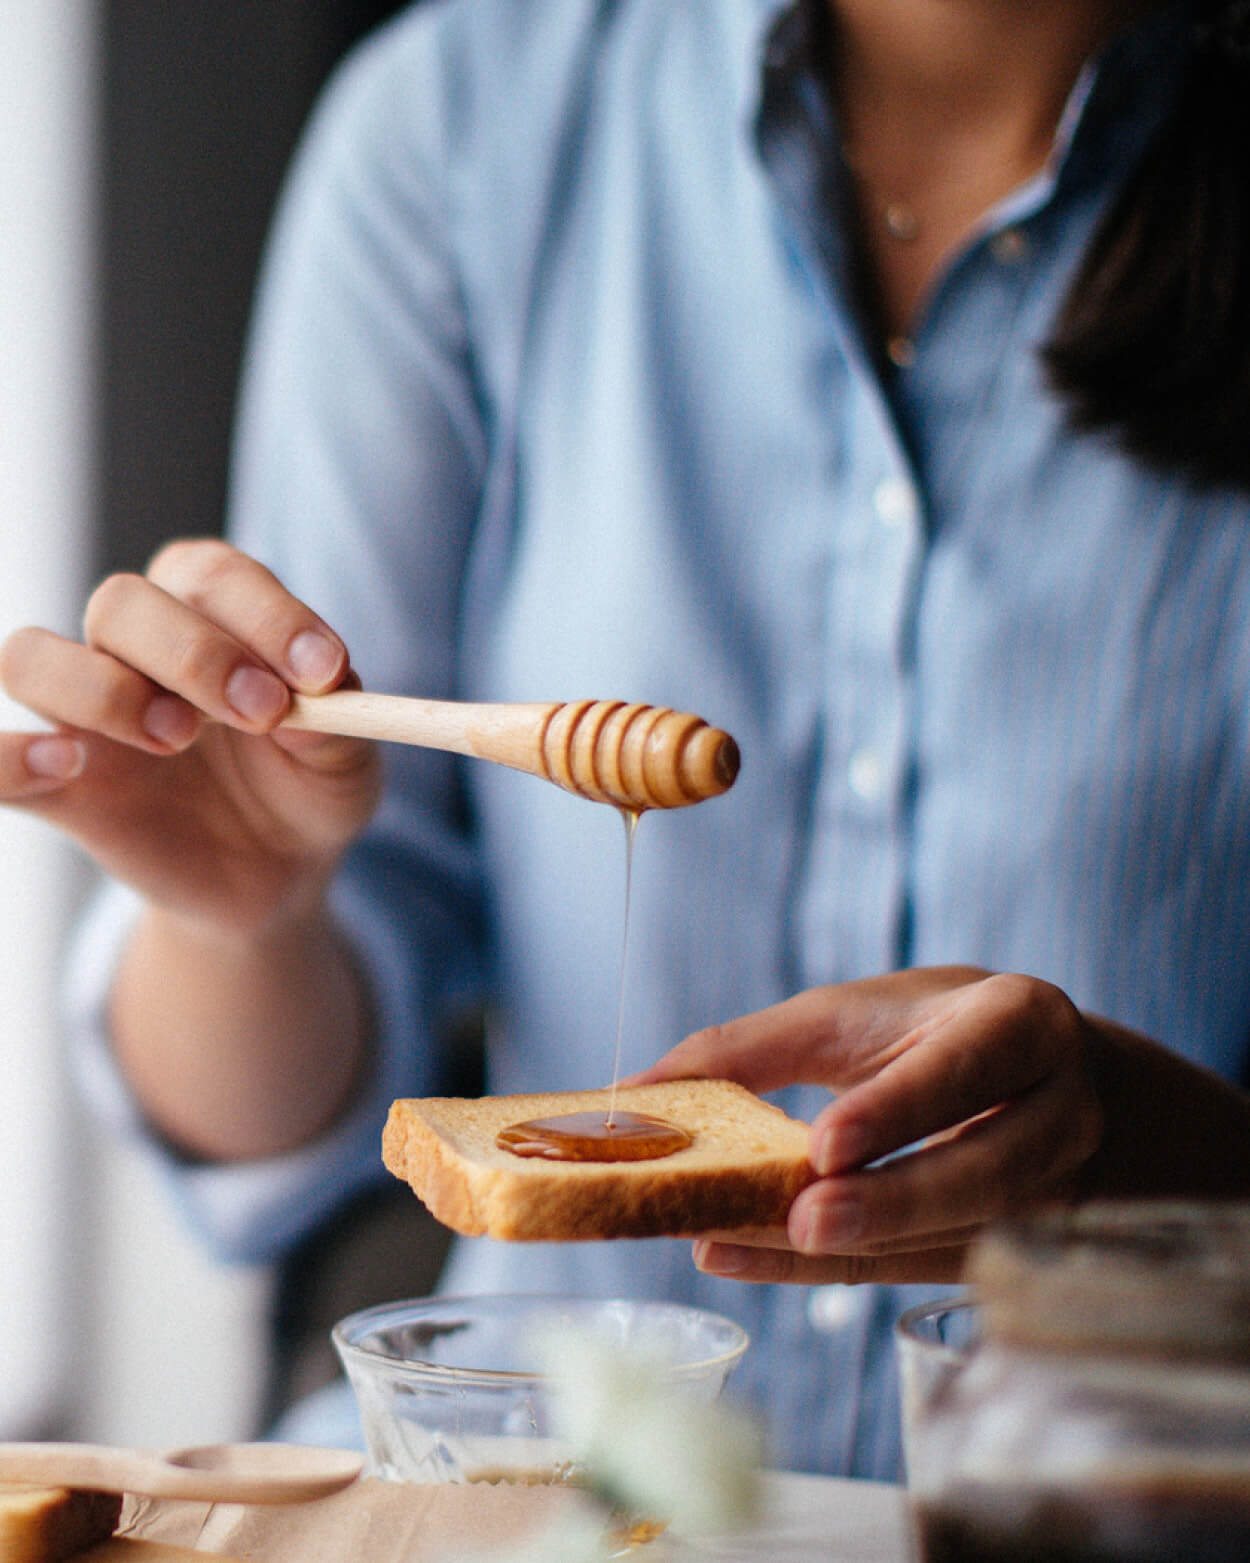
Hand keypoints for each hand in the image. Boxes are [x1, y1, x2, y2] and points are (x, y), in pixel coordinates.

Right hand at [0, 539, 380, 935]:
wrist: (277, 874)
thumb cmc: (309, 789)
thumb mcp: (349, 765)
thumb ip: (339, 727)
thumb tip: (313, 701)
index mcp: (210, 614)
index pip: (213, 576)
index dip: (266, 613)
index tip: (323, 669)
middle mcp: (134, 647)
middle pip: (121, 603)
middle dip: (196, 653)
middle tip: (261, 712)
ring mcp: (86, 715)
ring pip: (32, 656)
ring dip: (104, 689)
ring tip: (177, 737)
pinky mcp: (59, 788)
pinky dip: (9, 755)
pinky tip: (66, 765)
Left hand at [637, 968, 1104, 1284]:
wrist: (1043, 1083)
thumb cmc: (930, 1033)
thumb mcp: (854, 1015)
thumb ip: (753, 1048)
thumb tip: (635, 1092)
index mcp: (1022, 1025)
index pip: (970, 1068)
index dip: (901, 1109)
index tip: (823, 1145)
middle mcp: (1058, 1112)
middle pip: (989, 1171)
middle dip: (894, 1203)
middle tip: (805, 1221)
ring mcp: (1054, 1194)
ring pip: (963, 1236)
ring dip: (859, 1248)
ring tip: (754, 1243)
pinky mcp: (1016, 1252)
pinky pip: (922, 1271)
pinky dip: (833, 1273)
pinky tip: (748, 1259)